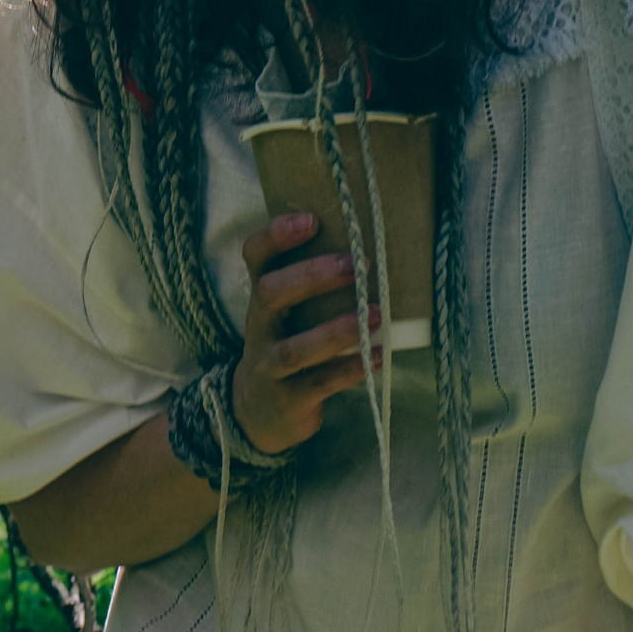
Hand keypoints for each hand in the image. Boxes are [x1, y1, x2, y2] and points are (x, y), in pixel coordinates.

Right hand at [229, 212, 379, 456]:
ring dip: (337, 331)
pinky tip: (377, 358)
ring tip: (377, 315)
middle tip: (357, 266)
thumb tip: (368, 247)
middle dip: (312, 276)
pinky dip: (349, 370)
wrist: (258, 411)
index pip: (254, 256)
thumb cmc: (287, 346)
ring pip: (294, 347)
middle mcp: (259, 327)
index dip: (276, 236)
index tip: (312, 220)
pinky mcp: (287, 399)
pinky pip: (318, 384)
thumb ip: (310, 286)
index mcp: (261, 298)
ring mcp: (269, 365)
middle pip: (269, 293)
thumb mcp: (287, 314)